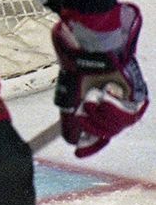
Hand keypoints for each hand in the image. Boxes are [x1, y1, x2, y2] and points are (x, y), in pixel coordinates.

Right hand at [52, 3, 147, 157]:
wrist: (92, 52)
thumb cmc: (79, 66)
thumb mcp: (68, 99)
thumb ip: (68, 122)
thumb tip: (70, 141)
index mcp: (94, 105)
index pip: (96, 132)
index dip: (89, 144)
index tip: (78, 153)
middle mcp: (110, 106)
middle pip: (104, 132)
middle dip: (92, 125)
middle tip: (83, 111)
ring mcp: (124, 102)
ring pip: (115, 127)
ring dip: (101, 116)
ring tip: (93, 100)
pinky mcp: (136, 98)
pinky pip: (127, 117)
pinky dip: (114, 110)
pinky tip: (106, 97)